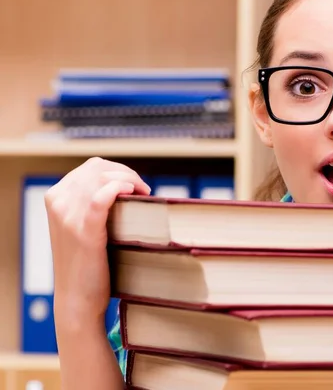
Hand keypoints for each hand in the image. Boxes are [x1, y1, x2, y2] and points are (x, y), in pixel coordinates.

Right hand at [45, 157, 150, 327]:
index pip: (92, 166)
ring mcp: (68, 215)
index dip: (119, 170)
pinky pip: (101, 197)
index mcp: (56, 196)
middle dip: (127, 173)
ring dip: (129, 180)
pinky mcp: (84, 230)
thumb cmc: (87, 261)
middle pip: (98, 168)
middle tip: (144, 190)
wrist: (77, 298)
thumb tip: (127, 182)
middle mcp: (58, 201)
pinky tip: (133, 192)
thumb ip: (92, 202)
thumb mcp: (81, 225)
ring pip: (102, 177)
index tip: (136, 185)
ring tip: (143, 194)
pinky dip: (119, 188)